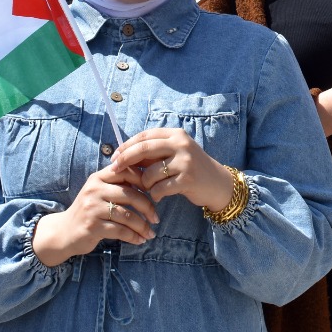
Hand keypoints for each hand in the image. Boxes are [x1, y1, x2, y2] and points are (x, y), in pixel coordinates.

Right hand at [31, 161, 158, 264]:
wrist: (64, 231)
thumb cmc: (89, 210)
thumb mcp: (100, 191)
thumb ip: (118, 184)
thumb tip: (150, 182)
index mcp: (99, 177)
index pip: (127, 172)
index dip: (145, 182)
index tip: (155, 193)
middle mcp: (94, 190)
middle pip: (131, 195)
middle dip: (148, 207)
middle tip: (156, 218)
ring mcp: (92, 208)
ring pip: (127, 215)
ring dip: (143, 226)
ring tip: (150, 233)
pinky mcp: (92, 226)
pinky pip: (120, 231)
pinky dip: (133, 236)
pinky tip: (139, 240)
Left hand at [112, 127, 230, 212]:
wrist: (217, 183)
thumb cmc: (190, 168)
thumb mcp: (175, 153)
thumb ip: (154, 152)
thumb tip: (122, 155)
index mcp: (175, 134)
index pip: (144, 136)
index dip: (126, 146)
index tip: (114, 157)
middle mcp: (181, 144)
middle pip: (143, 150)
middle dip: (125, 161)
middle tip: (114, 170)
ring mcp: (185, 161)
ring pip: (150, 173)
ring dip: (145, 184)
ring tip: (151, 188)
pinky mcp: (187, 179)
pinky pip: (159, 189)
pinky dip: (155, 195)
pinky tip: (159, 196)